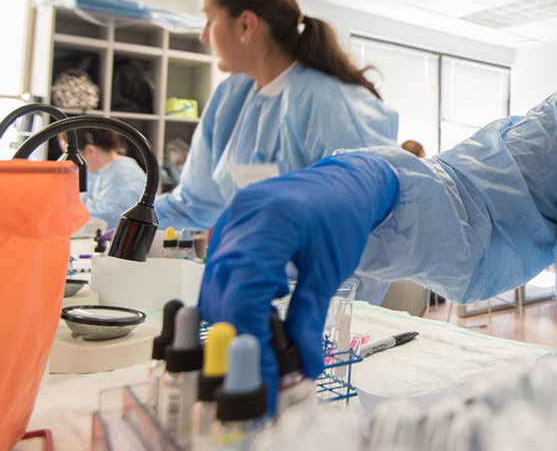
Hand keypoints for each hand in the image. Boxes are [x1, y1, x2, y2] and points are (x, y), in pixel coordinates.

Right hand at [198, 152, 397, 408]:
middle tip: (266, 368)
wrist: (343, 182)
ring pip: (213, 287)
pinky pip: (217, 273)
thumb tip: (304, 364)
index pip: (244, 293)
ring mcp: (229, 221)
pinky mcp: (226, 229)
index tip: (264, 374)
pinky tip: (263, 307)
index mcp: (271, 223)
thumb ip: (311, 316)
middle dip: (240, 336)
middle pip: (221, 293)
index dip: (250, 339)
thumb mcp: (331, 270)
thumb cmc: (343, 217)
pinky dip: (234, 298)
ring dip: (235, 320)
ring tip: (269, 340)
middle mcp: (240, 219)